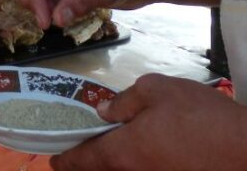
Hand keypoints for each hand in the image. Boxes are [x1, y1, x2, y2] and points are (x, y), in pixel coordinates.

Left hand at [52, 75, 246, 169]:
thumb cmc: (200, 116)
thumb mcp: (156, 90)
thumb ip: (125, 101)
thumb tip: (103, 112)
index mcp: (124, 151)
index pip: (84, 160)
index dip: (65, 161)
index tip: (52, 162)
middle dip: (85, 167)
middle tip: (75, 155)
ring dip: (109, 167)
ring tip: (102, 153)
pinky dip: (132, 167)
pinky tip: (137, 153)